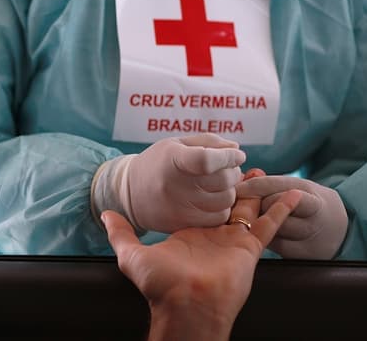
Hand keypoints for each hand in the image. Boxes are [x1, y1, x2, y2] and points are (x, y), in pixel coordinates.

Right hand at [91, 134, 245, 233]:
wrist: (131, 193)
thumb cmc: (159, 163)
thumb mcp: (177, 144)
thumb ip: (208, 142)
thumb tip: (236, 149)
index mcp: (172, 159)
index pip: (207, 160)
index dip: (227, 156)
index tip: (236, 154)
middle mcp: (175, 185)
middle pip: (223, 180)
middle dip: (232, 171)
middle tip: (225, 169)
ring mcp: (180, 207)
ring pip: (226, 200)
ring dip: (229, 190)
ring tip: (216, 184)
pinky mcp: (185, 224)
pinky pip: (219, 217)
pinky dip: (222, 207)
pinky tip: (211, 199)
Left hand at [103, 170, 302, 340]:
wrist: (185, 305)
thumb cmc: (160, 285)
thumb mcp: (132, 255)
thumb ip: (120, 233)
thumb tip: (106, 214)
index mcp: (189, 235)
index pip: (199, 206)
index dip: (204, 189)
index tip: (208, 169)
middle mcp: (212, 236)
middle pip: (226, 204)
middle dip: (233, 185)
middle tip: (239, 164)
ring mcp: (232, 242)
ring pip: (249, 210)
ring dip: (257, 191)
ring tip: (262, 170)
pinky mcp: (249, 249)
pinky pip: (269, 226)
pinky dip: (282, 209)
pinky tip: (294, 194)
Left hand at [235, 175, 347, 258]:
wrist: (343, 231)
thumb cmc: (307, 204)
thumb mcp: (297, 188)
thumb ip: (271, 184)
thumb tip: (241, 176)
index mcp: (309, 191)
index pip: (275, 185)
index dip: (253, 185)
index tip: (235, 187)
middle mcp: (313, 212)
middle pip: (272, 205)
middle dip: (254, 204)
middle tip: (238, 204)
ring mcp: (310, 234)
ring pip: (272, 227)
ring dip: (257, 223)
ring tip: (249, 220)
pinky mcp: (304, 253)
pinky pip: (275, 245)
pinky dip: (265, 239)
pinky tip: (260, 235)